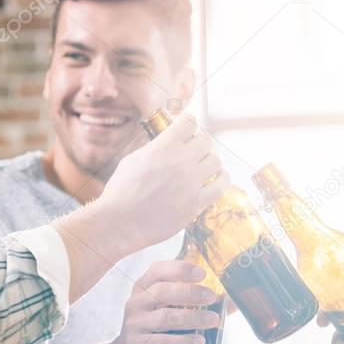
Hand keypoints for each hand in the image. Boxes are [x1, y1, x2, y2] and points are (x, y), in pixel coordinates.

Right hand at [97, 113, 229, 250]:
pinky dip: (222, 179)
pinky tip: (217, 178)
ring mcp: (192, 182)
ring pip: (216, 161)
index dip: (188, 124)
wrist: (120, 222)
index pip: (189, 122)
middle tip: (193, 151)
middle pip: (206, 140)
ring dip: (210, 161)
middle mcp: (181, 161)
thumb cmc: (121, 191)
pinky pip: (222, 185)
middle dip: (199, 143)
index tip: (186, 130)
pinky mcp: (197, 203)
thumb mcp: (133, 159)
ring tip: (202, 167)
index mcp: (164, 146)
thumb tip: (167, 143)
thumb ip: (154, 148)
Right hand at [110, 259, 221, 343]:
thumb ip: (195, 304)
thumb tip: (234, 301)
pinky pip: (161, 342)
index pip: (158, 270)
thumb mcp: (168, 311)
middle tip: (213, 297)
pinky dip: (182, 341)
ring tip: (213, 321)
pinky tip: (199, 342)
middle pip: (163, 291)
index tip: (202, 273)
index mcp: (144, 287)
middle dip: (190, 293)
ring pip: (165, 317)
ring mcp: (134, 324)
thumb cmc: (153, 331)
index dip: (180, 268)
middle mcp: (136, 302)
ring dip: (192, 318)